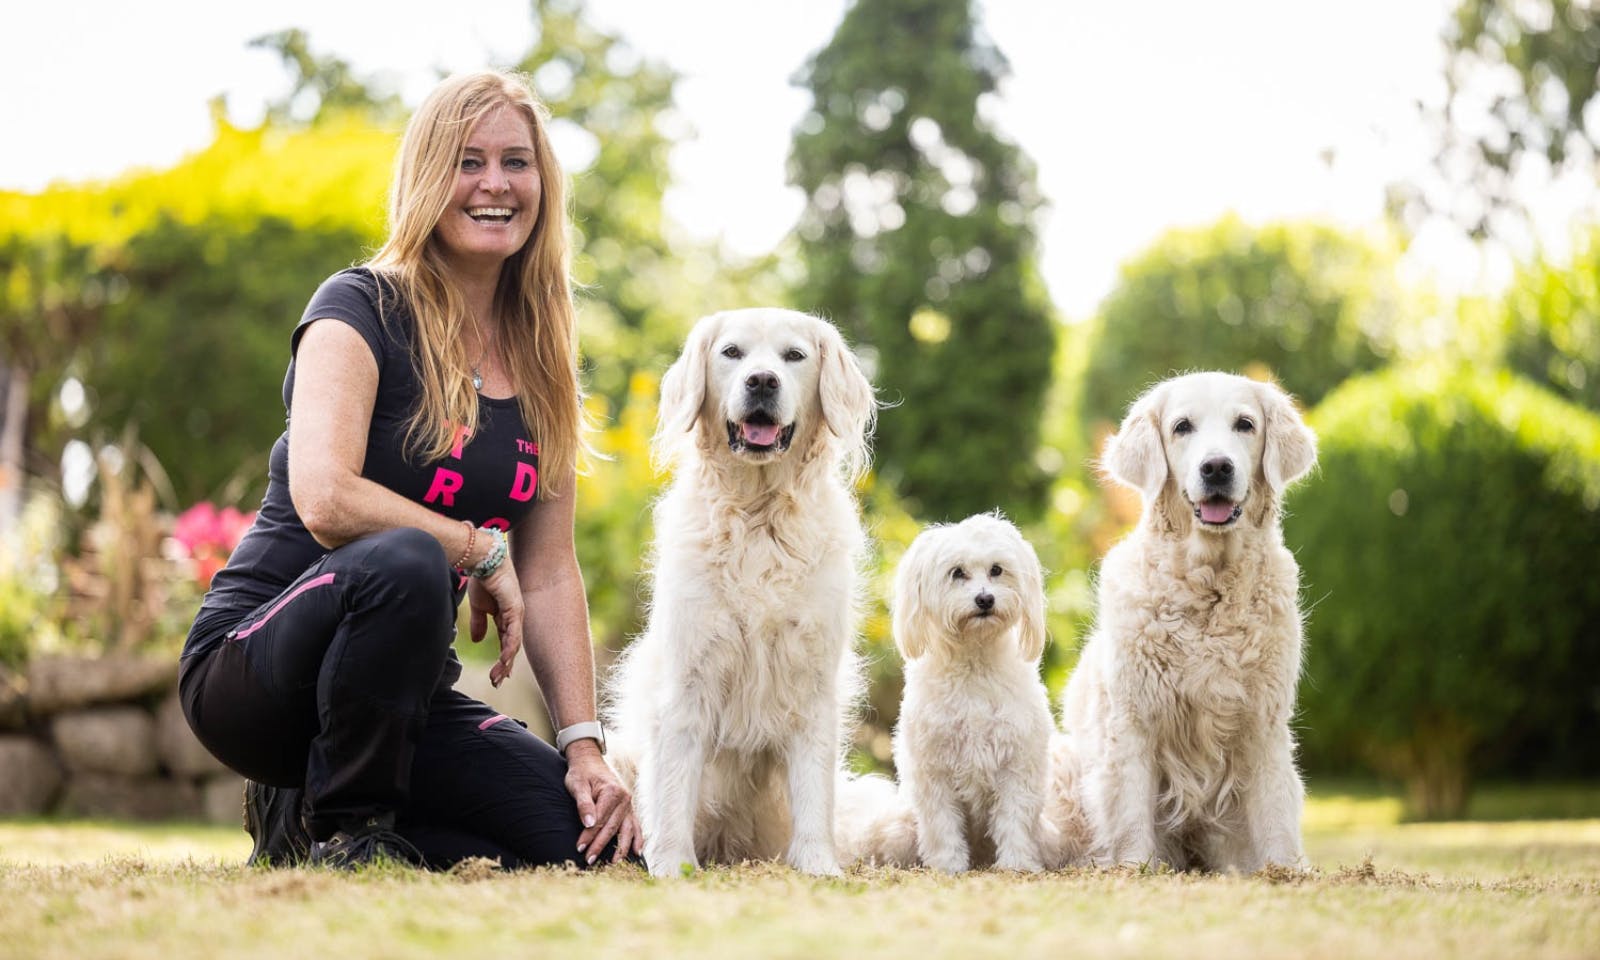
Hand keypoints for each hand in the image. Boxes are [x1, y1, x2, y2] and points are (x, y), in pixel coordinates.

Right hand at [467, 556, 522, 687]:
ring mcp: (516, 614)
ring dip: (506, 662)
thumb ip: (479, 623)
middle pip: (511, 647)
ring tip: (498, 677)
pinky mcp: (515, 609)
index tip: (496, 676)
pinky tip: (505, 661)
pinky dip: (509, 648)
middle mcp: (514, 618)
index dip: (502, 660)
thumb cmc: (482, 580)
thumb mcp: (478, 607)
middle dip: (504, 666)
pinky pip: (513, 633)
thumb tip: (478, 641)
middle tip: (497, 682)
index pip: (505, 643)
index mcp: (505, 618)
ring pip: (513, 644)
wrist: (483, 561)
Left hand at [564, 741, 642, 864]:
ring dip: (620, 848)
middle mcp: (624, 799)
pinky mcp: (628, 809)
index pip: (600, 819)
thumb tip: (588, 824)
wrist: (590, 761)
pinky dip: (637, 839)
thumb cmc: (581, 774)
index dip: (589, 835)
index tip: (579, 848)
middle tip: (589, 860)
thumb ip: (583, 804)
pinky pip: (635, 826)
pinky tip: (637, 852)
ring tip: (613, 864)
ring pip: (626, 830)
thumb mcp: (577, 785)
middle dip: (600, 845)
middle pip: (612, 827)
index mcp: (612, 792)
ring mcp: (628, 805)